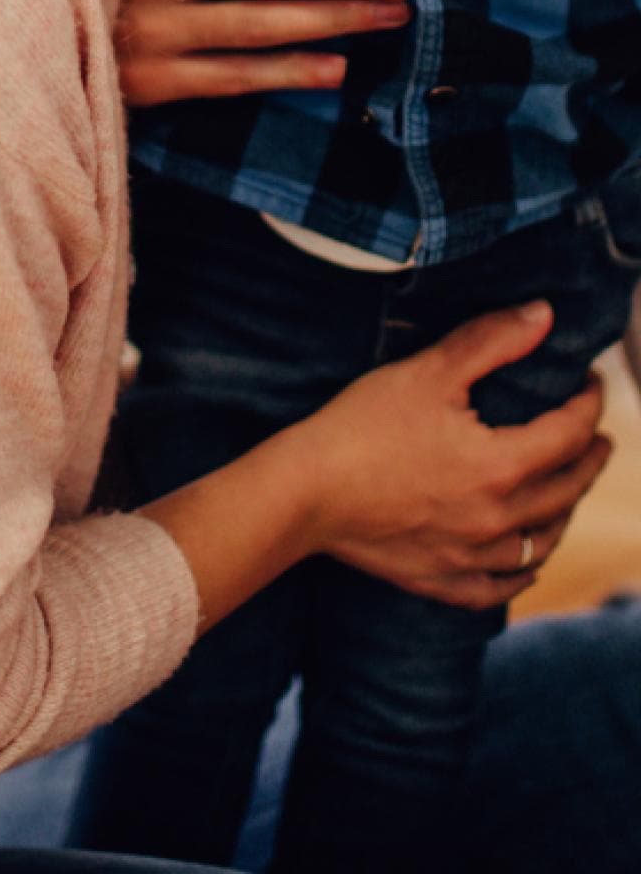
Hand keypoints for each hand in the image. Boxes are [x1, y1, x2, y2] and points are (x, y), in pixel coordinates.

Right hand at [300, 303, 611, 608]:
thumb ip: (489, 342)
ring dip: (564, 512)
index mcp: (502, 465)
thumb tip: (545, 315)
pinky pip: (502, 586)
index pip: (569, 432)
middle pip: (568, 489)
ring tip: (567, 491)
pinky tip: (526, 560)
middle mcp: (500, 518)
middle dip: (589, 458)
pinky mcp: (443, 580)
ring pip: (543, 541)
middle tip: (598, 438)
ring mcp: (474, 555)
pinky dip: (522, 572)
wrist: (304, 491)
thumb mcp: (425, 372)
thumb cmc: (361, 425)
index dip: (587, 404)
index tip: (590, 384)